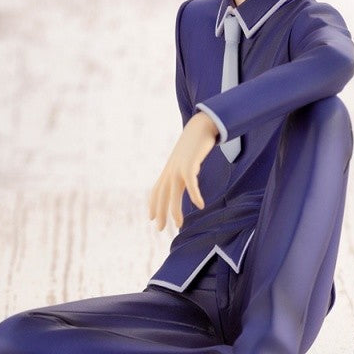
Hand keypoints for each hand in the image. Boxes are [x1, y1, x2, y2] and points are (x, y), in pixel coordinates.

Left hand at [149, 111, 218, 230]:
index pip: (156, 190)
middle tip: (160, 229)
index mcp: (169, 169)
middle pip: (162, 195)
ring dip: (175, 211)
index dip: (153, 205)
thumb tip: (188, 177)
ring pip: (174, 194)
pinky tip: (199, 205)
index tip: (151, 219)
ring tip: (179, 225)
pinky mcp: (190, 164)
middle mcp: (171, 170)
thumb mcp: (186, 157)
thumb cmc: (196, 142)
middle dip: (160, 213)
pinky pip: (191, 184)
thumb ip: (184, 167)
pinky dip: (194, 195)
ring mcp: (179, 167)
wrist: (202, 125)